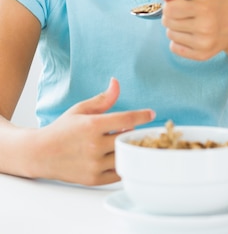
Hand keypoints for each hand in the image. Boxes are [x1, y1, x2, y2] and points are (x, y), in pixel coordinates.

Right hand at [34, 77, 154, 185]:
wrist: (41, 154)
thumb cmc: (62, 128)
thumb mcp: (81, 109)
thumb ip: (103, 99)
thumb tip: (116, 83)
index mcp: (92, 125)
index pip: (125, 119)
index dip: (141, 115)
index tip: (151, 114)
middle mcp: (94, 146)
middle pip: (127, 139)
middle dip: (138, 133)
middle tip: (145, 130)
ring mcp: (94, 165)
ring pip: (124, 156)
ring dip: (131, 149)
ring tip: (135, 142)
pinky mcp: (93, 179)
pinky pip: (118, 174)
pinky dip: (124, 164)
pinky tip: (124, 156)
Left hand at [159, 0, 227, 60]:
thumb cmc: (216, 4)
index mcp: (204, 8)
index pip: (170, 8)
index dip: (170, 4)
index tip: (178, 3)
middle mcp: (205, 27)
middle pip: (167, 22)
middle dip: (171, 16)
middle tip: (184, 13)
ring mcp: (204, 43)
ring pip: (170, 35)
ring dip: (174, 28)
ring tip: (189, 23)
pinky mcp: (202, 55)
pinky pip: (174, 48)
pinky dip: (178, 41)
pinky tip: (190, 35)